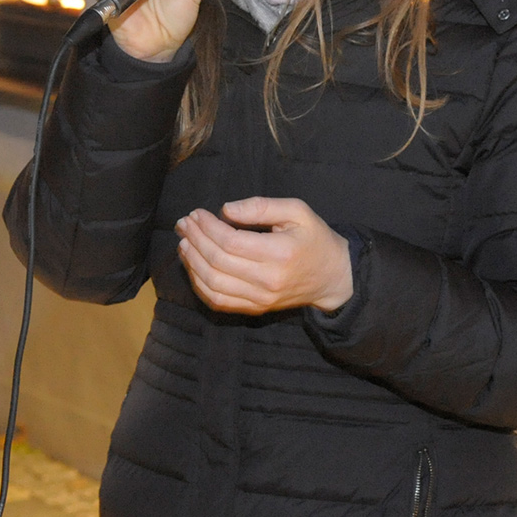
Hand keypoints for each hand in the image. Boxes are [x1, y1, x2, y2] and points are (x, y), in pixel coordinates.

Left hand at [176, 196, 353, 313]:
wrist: (332, 277)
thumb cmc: (315, 239)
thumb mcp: (297, 211)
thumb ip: (261, 207)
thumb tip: (226, 209)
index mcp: (280, 253)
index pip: (230, 242)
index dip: (207, 227)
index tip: (197, 214)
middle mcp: (268, 280)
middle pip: (217, 262)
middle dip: (195, 240)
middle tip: (184, 224)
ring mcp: (260, 299)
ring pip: (213, 284)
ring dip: (191, 262)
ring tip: (184, 242)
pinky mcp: (255, 309)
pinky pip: (218, 301)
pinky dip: (199, 284)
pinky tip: (192, 266)